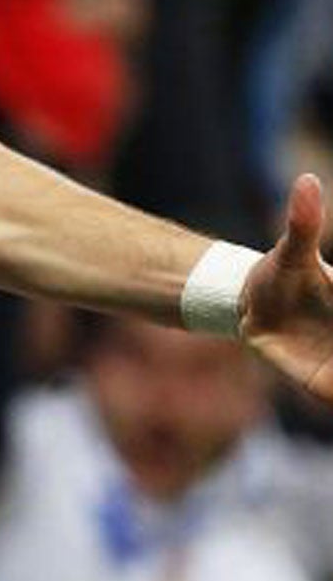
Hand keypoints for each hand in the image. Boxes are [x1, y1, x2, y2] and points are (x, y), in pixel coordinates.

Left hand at [243, 175, 332, 401]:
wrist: (256, 306)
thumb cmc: (280, 275)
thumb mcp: (290, 252)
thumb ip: (303, 222)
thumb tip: (307, 180)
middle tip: (332, 352)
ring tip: (326, 389)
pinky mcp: (322, 385)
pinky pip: (330, 400)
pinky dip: (329, 400)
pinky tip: (323, 396)